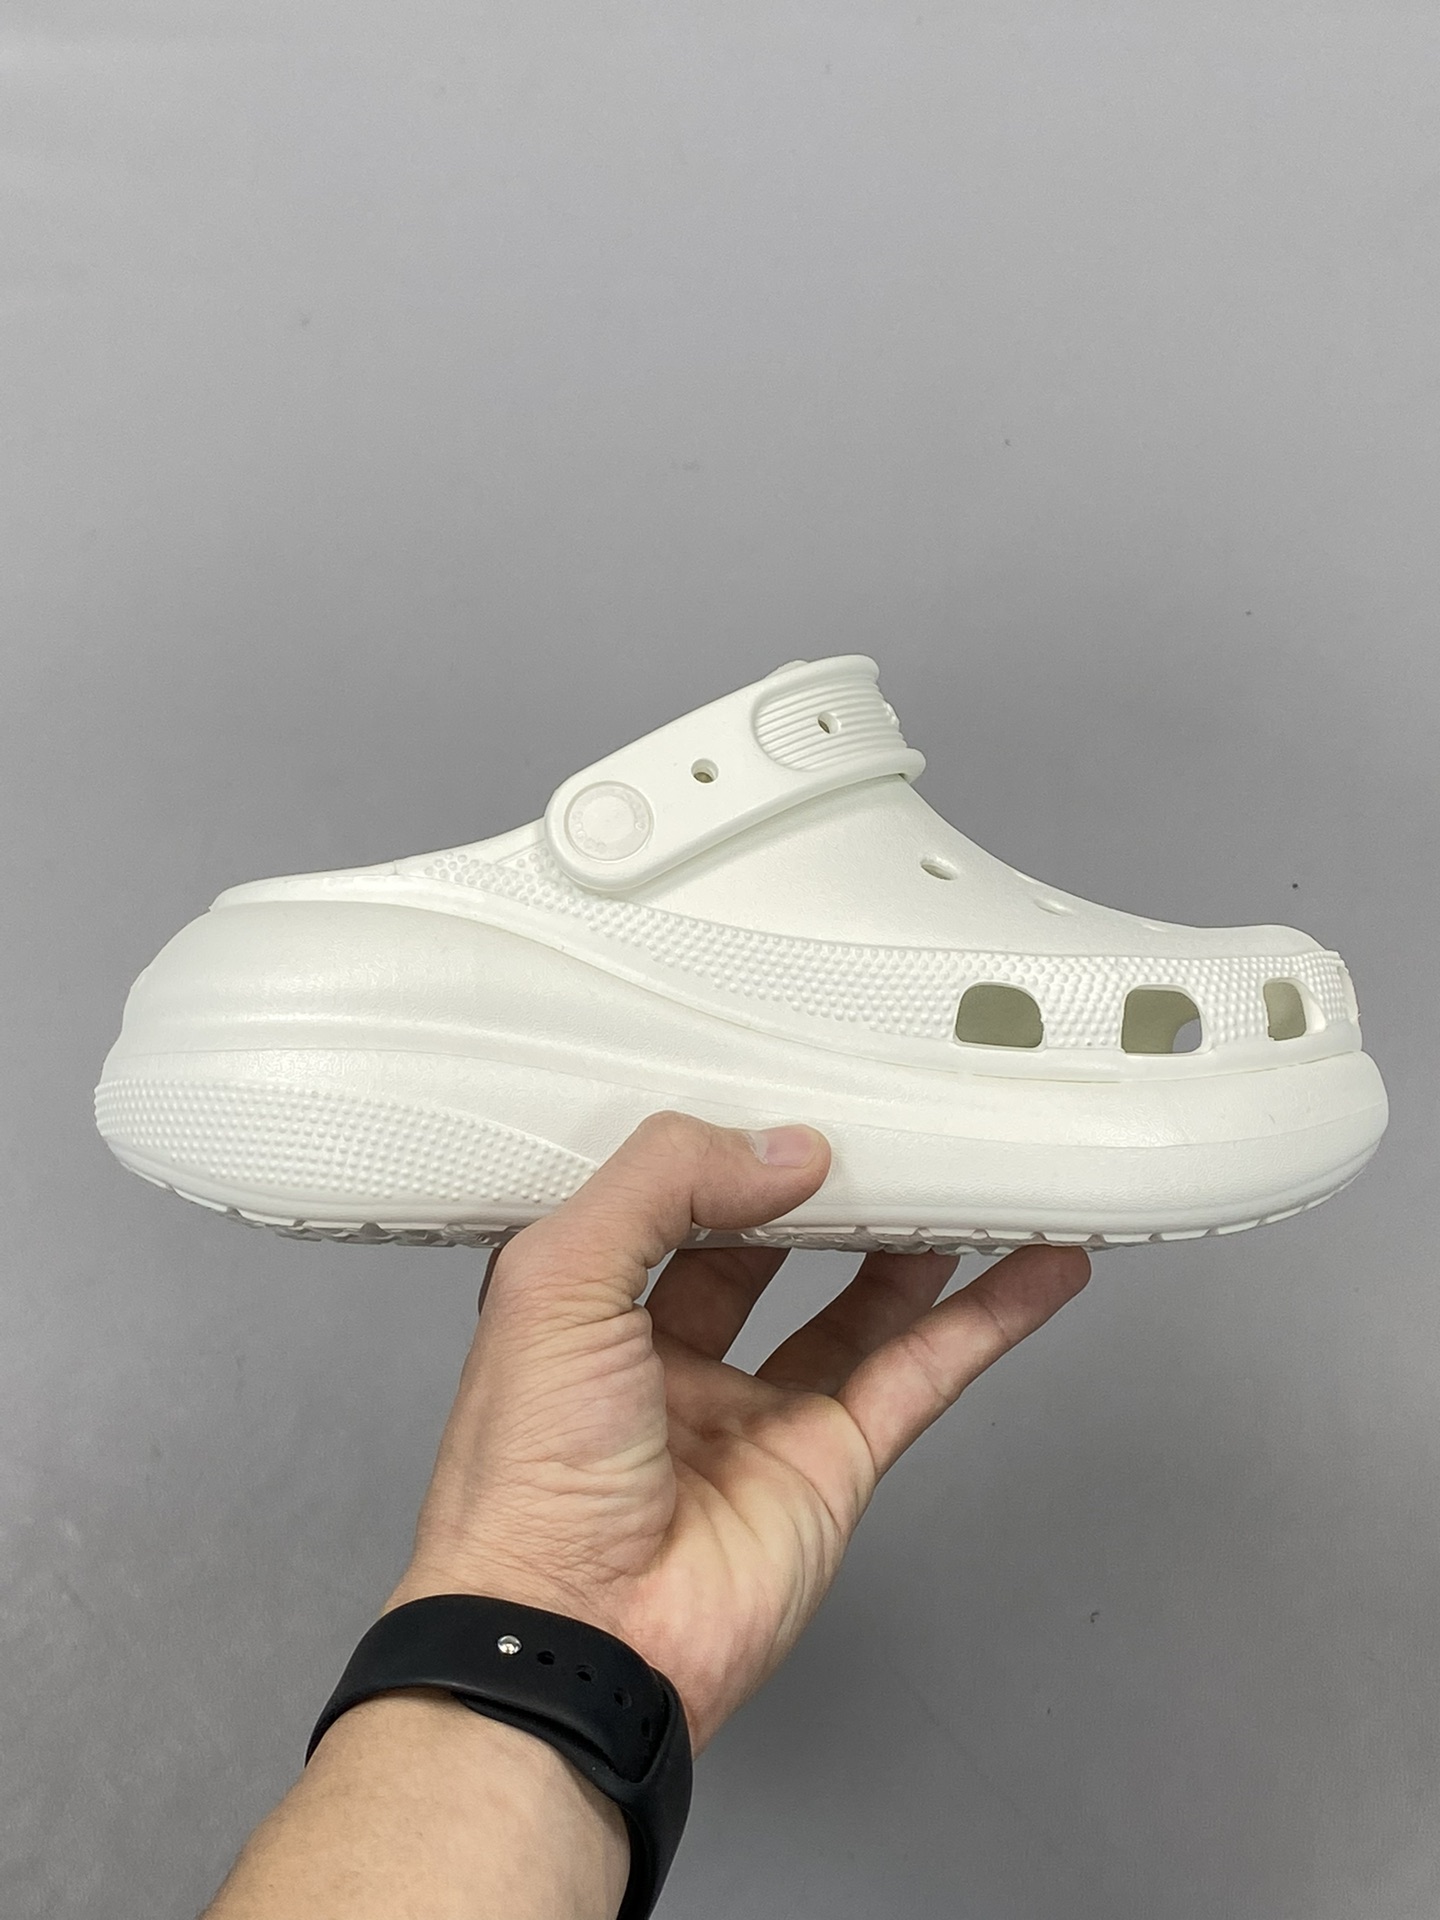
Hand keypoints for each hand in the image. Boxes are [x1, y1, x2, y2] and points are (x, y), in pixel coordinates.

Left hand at [387, 1112, 1089, 1751]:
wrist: (572, 1638)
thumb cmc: (526, 1472)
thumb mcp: (558, 1280)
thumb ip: (663, 1184)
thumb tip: (789, 1149)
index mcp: (590, 1306)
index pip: (667, 1199)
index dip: (726, 1148)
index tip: (790, 1094)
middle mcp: (672, 1354)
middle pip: (771, 1246)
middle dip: (828, 1188)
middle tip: (891, 1124)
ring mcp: (758, 1413)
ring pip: (860, 1304)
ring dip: (918, 1241)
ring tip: (977, 1172)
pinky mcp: (832, 1466)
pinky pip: (921, 1372)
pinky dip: (985, 1320)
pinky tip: (1037, 1267)